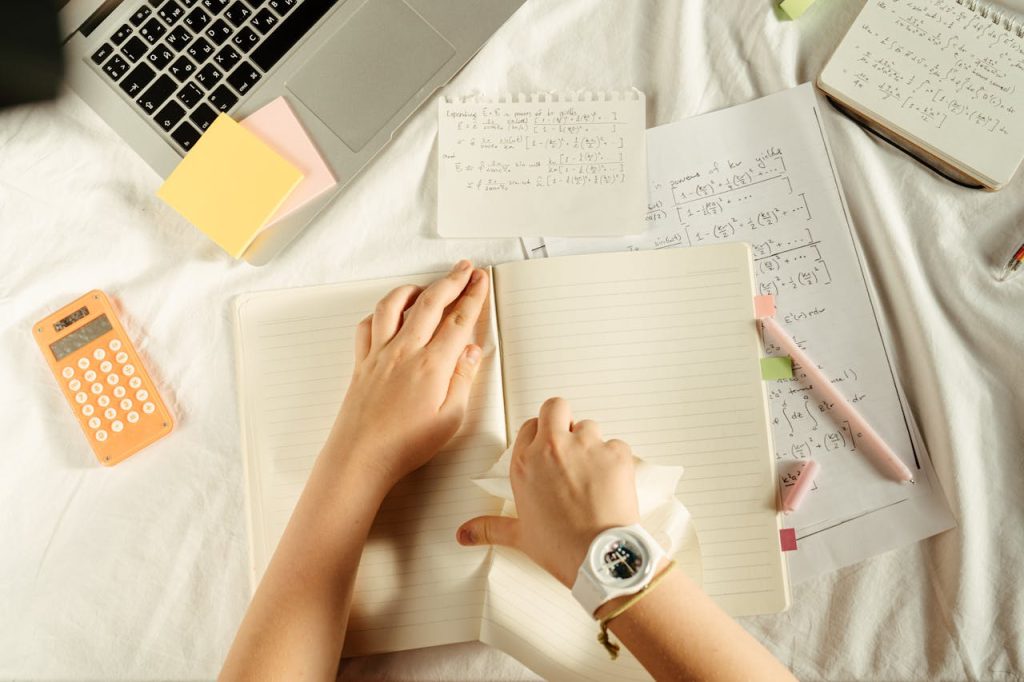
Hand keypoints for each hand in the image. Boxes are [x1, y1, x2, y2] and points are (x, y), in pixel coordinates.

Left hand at [322, 260, 489, 491]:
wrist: (360, 457)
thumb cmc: (405, 446)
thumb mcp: (450, 419)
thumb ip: (463, 379)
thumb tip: (471, 350)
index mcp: (431, 365)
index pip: (458, 320)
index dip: (472, 296)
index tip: (480, 281)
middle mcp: (404, 351)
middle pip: (431, 303)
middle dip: (452, 281)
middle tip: (465, 269)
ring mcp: (380, 354)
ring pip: (395, 306)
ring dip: (415, 289)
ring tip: (427, 285)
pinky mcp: (362, 363)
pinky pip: (368, 325)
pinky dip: (380, 312)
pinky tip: (388, 313)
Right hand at [456, 398, 639, 587]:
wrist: (600, 557)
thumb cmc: (560, 547)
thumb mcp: (520, 536)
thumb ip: (489, 528)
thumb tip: (464, 534)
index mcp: (525, 463)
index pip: (529, 426)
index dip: (539, 436)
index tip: (546, 451)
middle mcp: (553, 448)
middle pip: (555, 407)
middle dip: (563, 420)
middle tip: (570, 446)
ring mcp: (586, 447)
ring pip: (589, 426)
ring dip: (591, 443)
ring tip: (593, 474)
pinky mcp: (615, 453)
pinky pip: (616, 444)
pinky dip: (616, 460)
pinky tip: (612, 483)